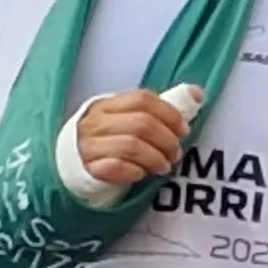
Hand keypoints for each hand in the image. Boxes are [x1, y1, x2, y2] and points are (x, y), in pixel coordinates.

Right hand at [73, 90, 191, 190]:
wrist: (70, 166)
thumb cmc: (107, 139)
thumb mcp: (128, 118)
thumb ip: (162, 107)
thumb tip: (197, 93)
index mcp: (105, 105)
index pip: (142, 99)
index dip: (170, 114)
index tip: (183, 130)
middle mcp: (95, 123)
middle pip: (141, 123)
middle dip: (166, 140)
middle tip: (176, 153)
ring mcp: (88, 146)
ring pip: (131, 146)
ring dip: (155, 158)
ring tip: (163, 166)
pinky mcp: (88, 169)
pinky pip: (116, 167)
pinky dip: (135, 171)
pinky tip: (141, 174)